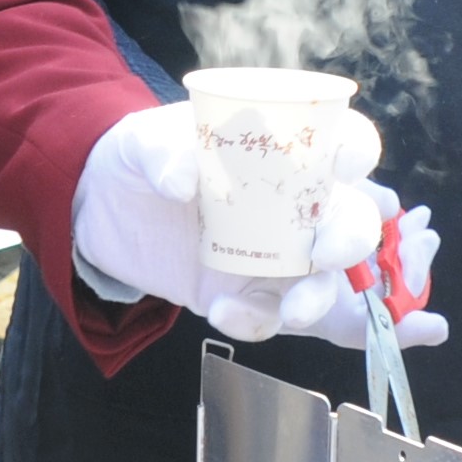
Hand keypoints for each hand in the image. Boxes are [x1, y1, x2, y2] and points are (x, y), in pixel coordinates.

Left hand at [68, 102, 438, 347]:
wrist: (105, 206)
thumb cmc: (144, 155)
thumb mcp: (145, 140)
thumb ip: (163, 152)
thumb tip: (181, 180)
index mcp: (287, 149)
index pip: (343, 141)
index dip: (357, 150)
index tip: (346, 165)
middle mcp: (296, 202)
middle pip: (351, 219)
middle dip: (353, 239)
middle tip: (328, 255)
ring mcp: (276, 253)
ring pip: (322, 280)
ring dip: (319, 298)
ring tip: (295, 312)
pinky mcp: (246, 292)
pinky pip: (267, 314)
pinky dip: (255, 322)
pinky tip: (221, 313)